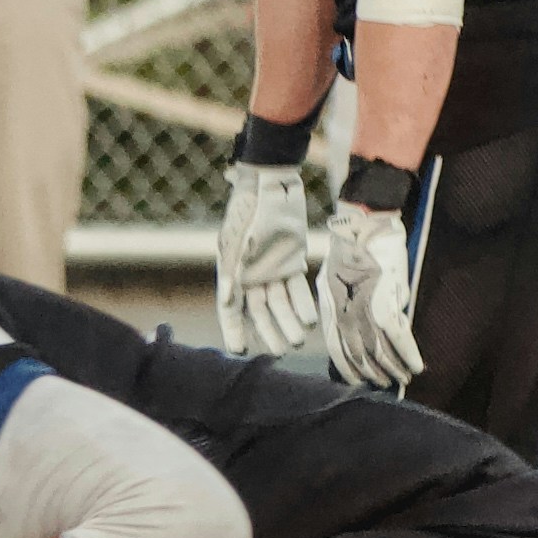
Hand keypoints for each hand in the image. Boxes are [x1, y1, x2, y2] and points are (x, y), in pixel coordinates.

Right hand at [215, 159, 318, 356]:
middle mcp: (251, 277)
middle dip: (269, 332)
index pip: (232, 310)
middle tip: (279, 351)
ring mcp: (272, 270)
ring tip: (298, 340)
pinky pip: (298, 288)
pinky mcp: (291, 261)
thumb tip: (227, 299)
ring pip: (281, 303)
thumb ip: (230, 270)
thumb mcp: (235, 240)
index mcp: (232, 274)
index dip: (234, 330)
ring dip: (289, 321)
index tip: (240, 351)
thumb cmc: (247, 211)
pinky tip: (310, 320)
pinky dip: (303, 303)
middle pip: (260, 311)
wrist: (271, 185)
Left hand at [312, 199, 422, 390]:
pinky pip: (398, 337)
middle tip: (383, 384)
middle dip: (370, 373)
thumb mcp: (336, 277)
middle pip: (356, 354)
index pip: (335, 347)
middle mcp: (344, 313)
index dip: (347, 367)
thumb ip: (350, 301)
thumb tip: (373, 319)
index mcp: (329, 307)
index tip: (357, 381)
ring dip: (392, 369)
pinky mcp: (385, 303)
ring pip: (378, 351)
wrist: (364, 223)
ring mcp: (364, 310)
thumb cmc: (354, 246)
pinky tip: (416, 367)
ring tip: (402, 379)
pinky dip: (408, 355)